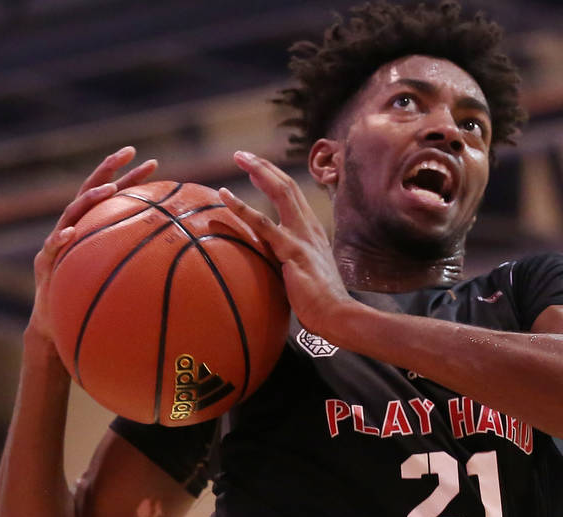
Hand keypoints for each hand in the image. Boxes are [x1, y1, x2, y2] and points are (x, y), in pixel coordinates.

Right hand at [27, 146, 157, 344]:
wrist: (57, 325)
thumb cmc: (92, 301)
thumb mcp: (121, 281)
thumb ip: (141, 266)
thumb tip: (185, 265)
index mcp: (92, 228)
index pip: (113, 196)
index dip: (130, 177)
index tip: (153, 161)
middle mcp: (73, 228)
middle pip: (91, 191)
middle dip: (110, 168)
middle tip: (130, 151)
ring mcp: (57, 243)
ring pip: (71, 213)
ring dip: (90, 200)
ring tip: (108, 190)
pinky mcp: (44, 264)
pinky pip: (51, 249)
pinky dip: (60, 239)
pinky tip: (71, 233)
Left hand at [219, 151, 354, 339]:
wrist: (337, 316)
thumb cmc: (320, 303)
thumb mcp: (304, 275)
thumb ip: (290, 263)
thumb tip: (273, 265)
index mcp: (312, 232)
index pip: (293, 195)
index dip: (274, 178)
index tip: (256, 168)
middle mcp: (309, 228)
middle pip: (287, 185)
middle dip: (264, 166)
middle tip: (241, 154)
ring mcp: (302, 236)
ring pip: (281, 192)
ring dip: (259, 171)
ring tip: (239, 157)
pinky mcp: (291, 250)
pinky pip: (263, 224)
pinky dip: (242, 207)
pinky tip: (225, 196)